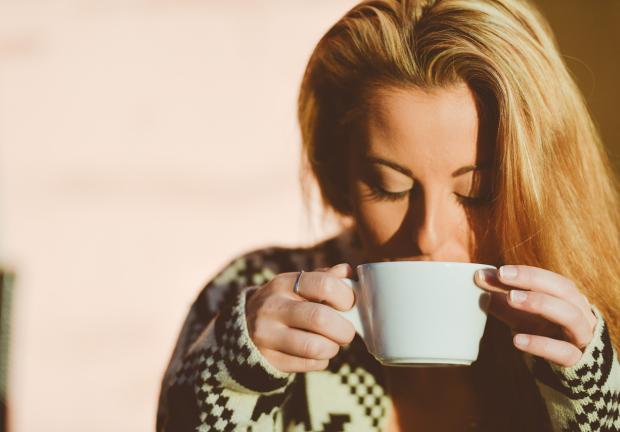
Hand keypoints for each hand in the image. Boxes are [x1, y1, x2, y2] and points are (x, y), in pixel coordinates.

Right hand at [245, 263, 355, 372]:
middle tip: (347, 332)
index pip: (324, 284)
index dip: (346, 297)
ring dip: (332, 348)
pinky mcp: (269, 359)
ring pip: (315, 347)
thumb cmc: (284, 303)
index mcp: (284, 283)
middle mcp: (272, 307)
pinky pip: (308, 364)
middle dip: (344, 329)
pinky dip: (321, 361)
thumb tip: (348, 272)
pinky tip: (316, 354)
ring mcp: (267, 335)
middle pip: (320, 318)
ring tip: (332, 343)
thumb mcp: (297, 285)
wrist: (245, 328)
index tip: (349, 305)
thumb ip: (324, 278)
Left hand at [474, 265, 597, 366]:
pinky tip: (516, 339)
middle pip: (564, 290)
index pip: (550, 279)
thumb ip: (501, 297)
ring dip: (540, 303)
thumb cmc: (543, 334)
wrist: (568, 373)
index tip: (499, 271)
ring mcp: (581, 337)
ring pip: (570, 316)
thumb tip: (478, 277)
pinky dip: (540, 344)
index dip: (526, 273)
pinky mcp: (577, 362)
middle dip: (533, 280)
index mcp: (568, 299)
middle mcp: (580, 313)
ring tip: (511, 298)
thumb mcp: (520, 315)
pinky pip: (564, 351)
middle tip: (503, 276)